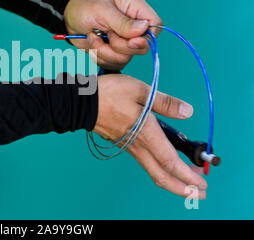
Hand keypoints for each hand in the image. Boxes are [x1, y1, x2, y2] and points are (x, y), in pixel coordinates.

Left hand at [64, 0, 162, 69]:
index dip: (146, 37)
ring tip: (92, 37)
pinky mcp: (113, 52)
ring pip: (125, 59)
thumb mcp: (102, 10)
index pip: (155, 26)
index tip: (130, 40)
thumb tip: (144, 29)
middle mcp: (133, 27)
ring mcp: (123, 41)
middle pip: (142, 48)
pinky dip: (99, 57)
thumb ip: (122, 22)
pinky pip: (112, 64)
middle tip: (106, 35)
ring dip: (105, 52)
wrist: (68, 18)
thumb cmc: (84, 6)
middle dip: (120, 47)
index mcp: (135, 9)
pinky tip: (91, 44)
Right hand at [94, 74, 207, 197]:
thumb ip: (165, 102)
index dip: (186, 175)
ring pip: (153, 170)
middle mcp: (138, 145)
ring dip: (172, 179)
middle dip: (182, 188)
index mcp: (145, 133)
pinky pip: (145, 161)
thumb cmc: (109, 94)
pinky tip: (165, 162)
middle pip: (161, 175)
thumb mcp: (140, 90)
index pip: (169, 161)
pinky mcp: (123, 143)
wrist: (81, 103)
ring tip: (188, 179)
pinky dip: (160, 168)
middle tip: (199, 193)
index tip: (201, 185)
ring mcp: (129, 146)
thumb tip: (188, 112)